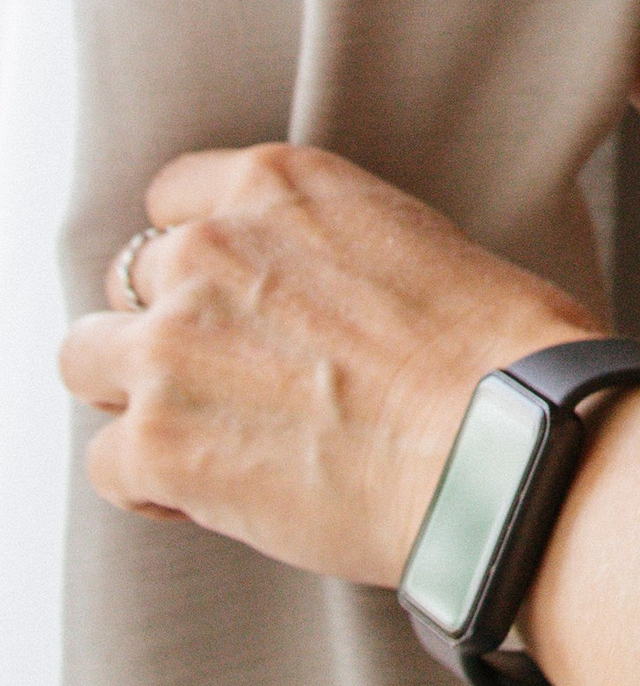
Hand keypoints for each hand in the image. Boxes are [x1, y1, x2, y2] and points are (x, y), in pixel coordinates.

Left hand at [60, 144, 599, 584]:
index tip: (230, 301)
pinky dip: (156, 486)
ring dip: (138, 397)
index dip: (201, 257)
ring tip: (210, 438)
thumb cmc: (505, 355)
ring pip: (87, 361)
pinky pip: (109, 465)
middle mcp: (209, 249)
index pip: (177, 198)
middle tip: (230, 381)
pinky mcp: (158, 443)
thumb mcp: (421, 246)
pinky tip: (222, 499)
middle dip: (169, 330)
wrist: (506, 445)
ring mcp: (171, 345)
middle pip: (127, 281)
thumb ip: (335, 258)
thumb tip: (326, 308)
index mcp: (281, 186)